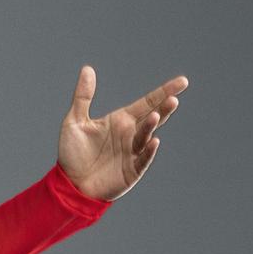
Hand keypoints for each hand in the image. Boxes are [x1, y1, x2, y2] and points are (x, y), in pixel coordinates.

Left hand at [55, 66, 183, 201]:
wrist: (69, 184)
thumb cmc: (72, 153)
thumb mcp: (75, 121)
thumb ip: (83, 96)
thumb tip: (87, 69)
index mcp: (121, 120)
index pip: (147, 102)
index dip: (164, 92)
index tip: (183, 82)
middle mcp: (131, 134)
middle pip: (153, 116)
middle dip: (165, 107)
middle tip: (174, 97)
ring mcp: (132, 153)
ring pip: (147, 135)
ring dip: (153, 125)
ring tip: (157, 114)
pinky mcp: (132, 171)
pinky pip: (142, 159)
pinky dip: (148, 151)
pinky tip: (154, 141)